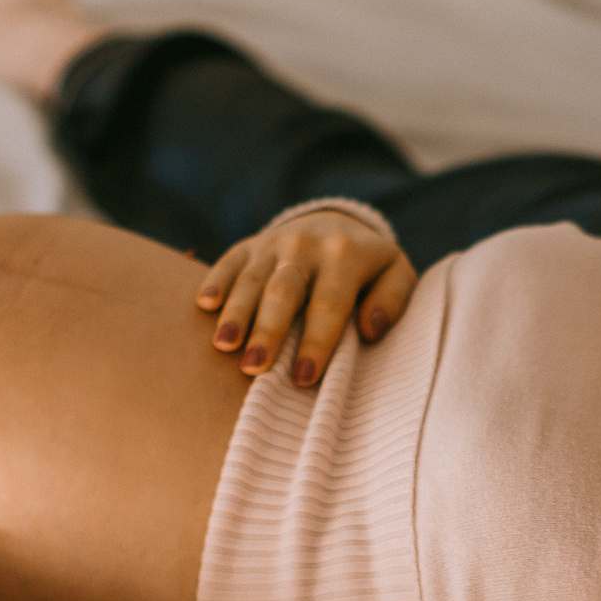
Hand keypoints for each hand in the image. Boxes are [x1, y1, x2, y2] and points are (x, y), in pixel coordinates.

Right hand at [196, 207, 414, 384]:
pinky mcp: (249, 245)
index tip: (305, 377)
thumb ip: (392, 300)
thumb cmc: (369, 267)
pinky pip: (229, 261)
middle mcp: (306, 246)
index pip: (329, 305)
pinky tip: (204, 305)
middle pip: (284, 292)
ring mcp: (274, 244)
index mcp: (345, 257)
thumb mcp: (395, 274)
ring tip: (224, 345)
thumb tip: (370, 329)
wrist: (336, 222)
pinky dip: (216, 281)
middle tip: (255, 367)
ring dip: (236, 313)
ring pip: (252, 280)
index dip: (317, 342)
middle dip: (269, 330)